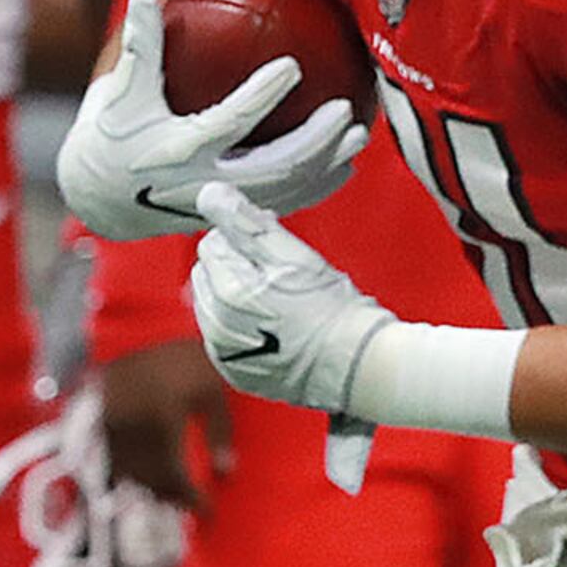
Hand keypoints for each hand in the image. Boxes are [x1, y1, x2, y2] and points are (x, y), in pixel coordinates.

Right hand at [58, 0, 366, 242]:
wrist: (104, 200)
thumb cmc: (113, 133)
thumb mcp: (120, 90)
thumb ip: (140, 41)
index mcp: (177, 151)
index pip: (227, 123)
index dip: (260, 97)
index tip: (291, 65)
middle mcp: (203, 184)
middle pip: (271, 170)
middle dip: (312, 142)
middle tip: (343, 108)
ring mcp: (222, 206)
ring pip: (285, 192)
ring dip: (325, 165)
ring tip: (358, 132)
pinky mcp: (233, 217)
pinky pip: (284, 205)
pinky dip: (317, 185)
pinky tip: (346, 164)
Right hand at [99, 338, 232, 508]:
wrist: (147, 320)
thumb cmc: (191, 357)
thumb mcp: (213, 393)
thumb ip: (220, 433)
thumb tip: (227, 471)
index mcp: (159, 425)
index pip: (173, 476)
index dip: (190, 497)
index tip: (206, 509)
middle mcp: (129, 428)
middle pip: (146, 478)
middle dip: (168, 495)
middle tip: (187, 504)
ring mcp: (108, 419)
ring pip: (124, 468)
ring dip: (145, 484)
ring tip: (165, 489)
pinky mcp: (95, 408)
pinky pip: (107, 449)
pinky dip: (125, 464)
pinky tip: (138, 466)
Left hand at [190, 187, 394, 415]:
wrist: (358, 366)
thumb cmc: (334, 310)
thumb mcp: (295, 255)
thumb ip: (246, 222)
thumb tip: (210, 195)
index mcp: (229, 291)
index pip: (212, 241)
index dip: (244, 238)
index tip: (274, 249)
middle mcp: (218, 327)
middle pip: (207, 273)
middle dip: (235, 265)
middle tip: (278, 274)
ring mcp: (225, 354)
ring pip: (211, 304)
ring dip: (234, 295)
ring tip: (276, 302)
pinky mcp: (234, 372)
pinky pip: (221, 336)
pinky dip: (239, 325)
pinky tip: (270, 326)